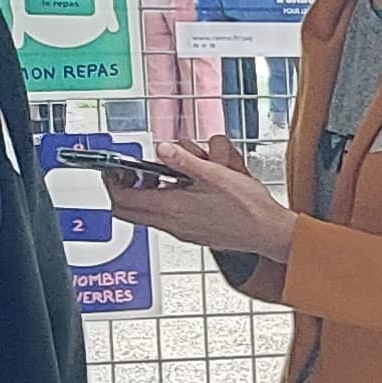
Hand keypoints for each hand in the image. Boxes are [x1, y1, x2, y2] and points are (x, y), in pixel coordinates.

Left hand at [105, 135, 297, 259]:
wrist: (268, 233)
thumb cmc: (248, 208)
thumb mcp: (215, 174)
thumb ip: (184, 160)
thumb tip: (162, 149)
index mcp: (172, 209)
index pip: (124, 200)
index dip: (113, 182)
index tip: (115, 167)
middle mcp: (172, 224)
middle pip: (128, 212)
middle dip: (124, 189)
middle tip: (131, 171)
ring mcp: (181, 231)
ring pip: (147, 214)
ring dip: (147, 193)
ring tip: (163, 174)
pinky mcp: (192, 233)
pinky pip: (166, 218)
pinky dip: (165, 201)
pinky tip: (184, 187)